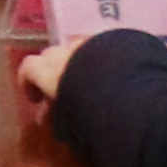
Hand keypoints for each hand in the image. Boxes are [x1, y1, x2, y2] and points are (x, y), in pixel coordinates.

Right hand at [24, 24, 166, 109]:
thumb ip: (56, 118)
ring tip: (90, 80)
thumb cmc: (97, 114)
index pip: (28, 68)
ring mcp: (93, 44)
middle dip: (52, 70)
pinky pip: (102, 46)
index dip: (27, 81)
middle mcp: (67, 53)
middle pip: (51, 55)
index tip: (36, 99)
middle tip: (63, 90)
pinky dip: (101, 58)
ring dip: (77, 61)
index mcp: (50, 71)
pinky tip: (112, 74)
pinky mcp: (118, 41)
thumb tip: (45, 117)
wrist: (138, 98)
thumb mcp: (72, 124)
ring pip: (77, 48)